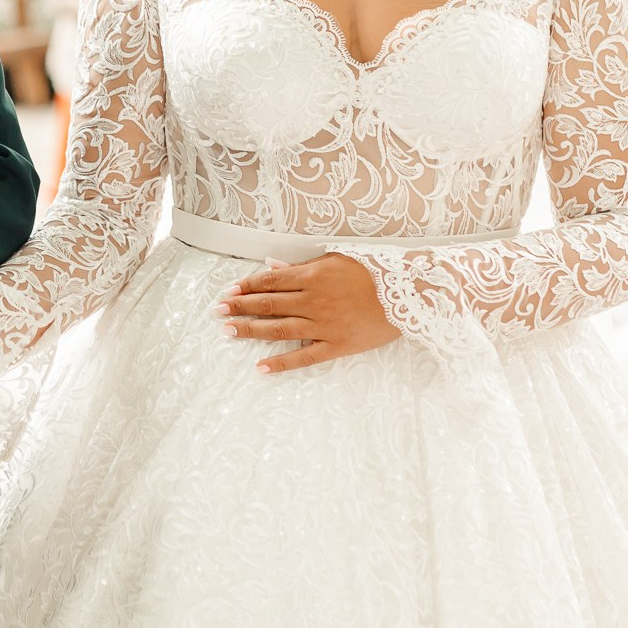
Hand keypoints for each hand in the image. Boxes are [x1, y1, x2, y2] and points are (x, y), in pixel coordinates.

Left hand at [217, 255, 399, 373]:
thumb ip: (303, 266)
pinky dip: (280, 362)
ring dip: (250, 330)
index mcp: (313, 275)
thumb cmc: (374, 272)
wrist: (409, 295)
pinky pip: (303, 356)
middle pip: (268, 304)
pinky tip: (260, 367)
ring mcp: (323, 325)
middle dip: (239, 306)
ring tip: (228, 331)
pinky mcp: (336, 346)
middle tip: (217, 311)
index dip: (247, 286)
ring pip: (278, 328)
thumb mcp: (337, 260)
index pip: (270, 282)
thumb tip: (271, 269)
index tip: (229, 291)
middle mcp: (313, 300)